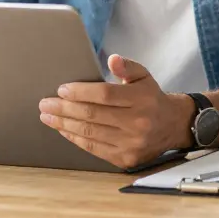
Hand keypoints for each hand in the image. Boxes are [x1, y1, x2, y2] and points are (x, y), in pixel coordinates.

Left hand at [38, 54, 194, 168]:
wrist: (173, 126)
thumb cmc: (152, 98)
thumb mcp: (144, 77)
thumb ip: (128, 67)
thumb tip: (112, 59)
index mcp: (143, 99)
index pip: (105, 95)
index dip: (80, 92)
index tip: (62, 89)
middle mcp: (138, 122)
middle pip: (92, 115)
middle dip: (64, 109)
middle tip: (45, 103)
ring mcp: (131, 143)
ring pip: (90, 133)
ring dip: (64, 124)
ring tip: (48, 116)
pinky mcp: (125, 158)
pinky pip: (94, 148)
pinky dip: (75, 138)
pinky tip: (63, 130)